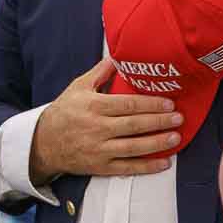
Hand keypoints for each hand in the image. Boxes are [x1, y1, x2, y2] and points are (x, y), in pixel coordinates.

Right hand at [29, 56, 184, 184]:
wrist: (43, 142)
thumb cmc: (65, 111)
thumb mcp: (79, 87)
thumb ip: (101, 72)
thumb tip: (118, 54)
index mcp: (94, 106)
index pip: (128, 105)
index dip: (151, 104)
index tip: (169, 103)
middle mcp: (98, 128)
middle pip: (134, 125)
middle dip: (159, 122)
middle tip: (179, 118)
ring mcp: (100, 149)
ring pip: (134, 147)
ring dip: (157, 143)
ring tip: (176, 138)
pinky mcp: (100, 167)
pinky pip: (128, 167)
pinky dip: (147, 166)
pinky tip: (164, 163)